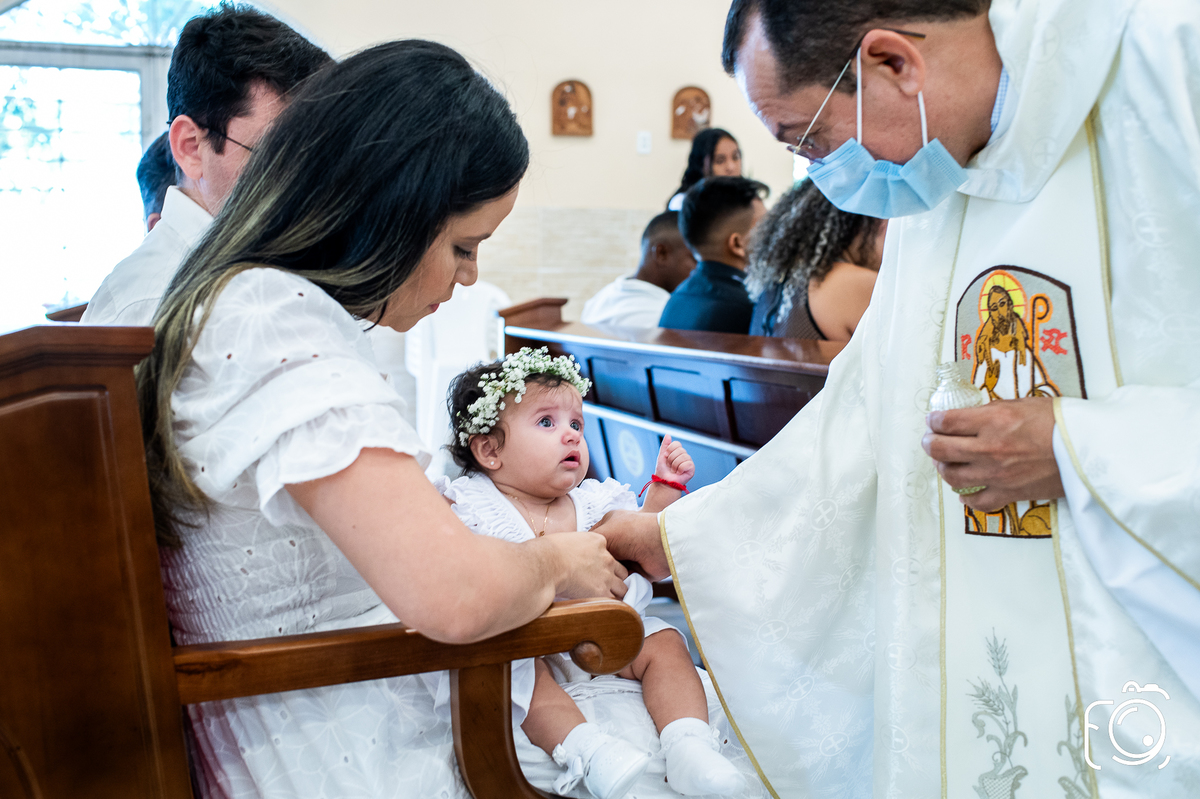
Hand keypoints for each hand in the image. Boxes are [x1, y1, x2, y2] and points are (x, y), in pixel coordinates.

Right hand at [547, 531, 628, 599]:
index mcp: (598, 541)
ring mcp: (606, 575)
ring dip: (615, 593)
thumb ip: (575, 546)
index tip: (596, 569)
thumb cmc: (549, 552)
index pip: (608, 553)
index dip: (603, 563)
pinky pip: (615, 601)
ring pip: (622, 587)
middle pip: (621, 570)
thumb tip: (569, 554)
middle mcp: (606, 558)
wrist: (547, 564)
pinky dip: (611, 604)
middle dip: (615, 578)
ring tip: (605, 598)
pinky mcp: (601, 591)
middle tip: (604, 584)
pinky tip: (604, 607)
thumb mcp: (566, 539)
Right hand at [590, 510, 669, 581]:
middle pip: (600, 556)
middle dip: (595, 566)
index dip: (585, 549)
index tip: (577, 561)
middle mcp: (619, 539)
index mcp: (611, 524)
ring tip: (596, 584)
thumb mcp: (603, 533)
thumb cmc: (630, 532)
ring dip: (606, 577)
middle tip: (585, 576)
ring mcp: (628, 555)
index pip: (593, 539)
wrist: (659, 544)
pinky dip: (617, 585)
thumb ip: (588, 543)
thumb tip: (583, 559)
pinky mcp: (635, 571)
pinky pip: (622, 581)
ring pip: (610, 569)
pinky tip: (607, 589)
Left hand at [654, 434, 694, 484]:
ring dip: (675, 465)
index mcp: (677, 451)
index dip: (669, 450)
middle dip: (671, 459)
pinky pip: (686, 464)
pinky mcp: (692, 468)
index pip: (677, 443)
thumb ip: (665, 445)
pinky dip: (680, 469)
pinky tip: (679, 473)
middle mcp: (684, 455)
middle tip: (669, 466)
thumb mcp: (661, 456)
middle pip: (680, 450)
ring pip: (683, 457)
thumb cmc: (663, 471)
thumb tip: (668, 435)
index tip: (665, 456)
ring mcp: (688, 461)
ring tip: (674, 470)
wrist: (664, 482)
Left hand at [921, 396, 1062, 511]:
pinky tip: (964, 490)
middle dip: (930, 443)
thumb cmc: (1060, 423)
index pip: (946, 422)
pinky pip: (977, 502)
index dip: (934, 421)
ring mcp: (997, 474)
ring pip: (952, 476)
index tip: (932, 421)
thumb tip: (969, 418)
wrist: (1090, 449)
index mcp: (993, 421)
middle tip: (930, 440)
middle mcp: (989, 449)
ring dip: (943, 467)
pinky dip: (966, 497)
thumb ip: (992, 412)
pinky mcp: (1009, 493)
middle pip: (941, 449)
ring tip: (945, 462)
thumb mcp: (1022, 405)